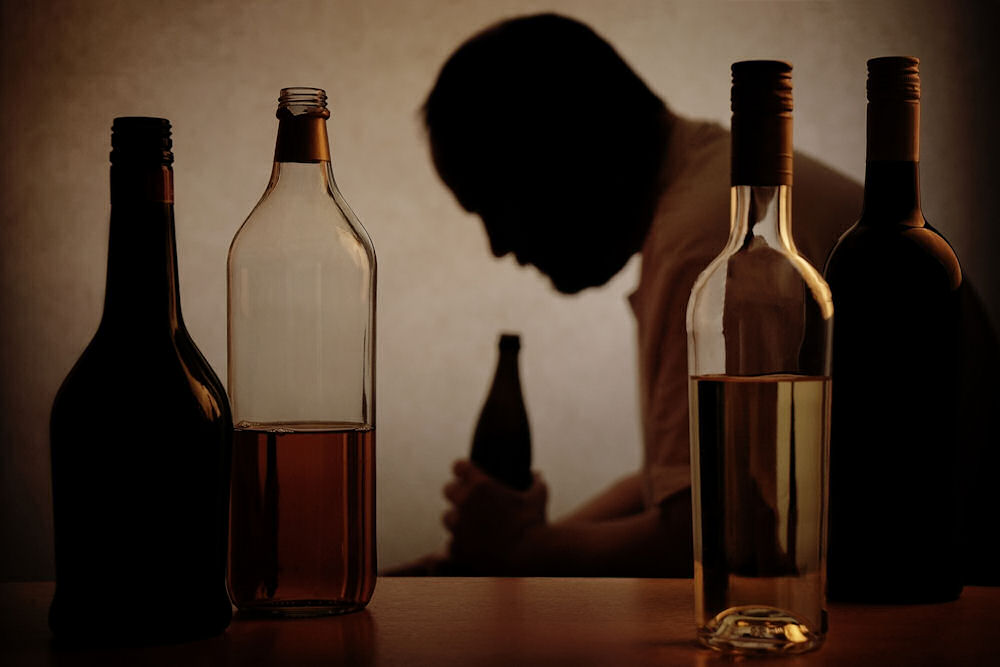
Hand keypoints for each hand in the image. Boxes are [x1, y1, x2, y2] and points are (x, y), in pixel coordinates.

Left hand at [442, 459, 547, 573]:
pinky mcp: (457, 548)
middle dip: (458, 494)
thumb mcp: (539, 496)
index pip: (459, 466)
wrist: (530, 557)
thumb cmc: (535, 524)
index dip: (463, 470)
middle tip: (471, 502)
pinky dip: (461, 545)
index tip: (467, 475)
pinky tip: (475, 548)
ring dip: (458, 520)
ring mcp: (459, 526)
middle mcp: (465, 502)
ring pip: (448, 517)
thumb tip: (537, 474)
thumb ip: (536, 481)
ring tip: (473, 528)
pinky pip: (451, 543)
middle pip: (449, 489)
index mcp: (481, 485)